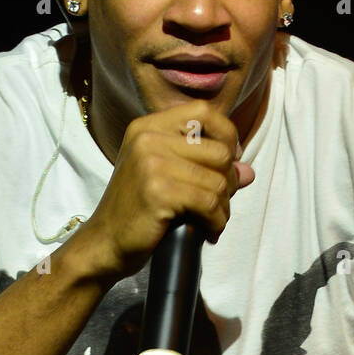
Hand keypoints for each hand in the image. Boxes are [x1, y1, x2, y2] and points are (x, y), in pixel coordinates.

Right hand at [73, 100, 253, 282]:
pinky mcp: (158, 190)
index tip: (228, 163)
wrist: (104, 243)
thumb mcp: (165, 177)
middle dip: (228, 183)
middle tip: (217, 204)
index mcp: (148, 126)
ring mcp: (152, 162)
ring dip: (223, 208)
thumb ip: (205, 167)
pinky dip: (217, 222)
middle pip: (219, 151)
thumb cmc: (136, 211)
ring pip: (218, 181)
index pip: (205, 111)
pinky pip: (209, 203)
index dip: (227, 135)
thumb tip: (248, 171)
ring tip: (212, 221)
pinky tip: (208, 232)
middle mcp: (148, 137)